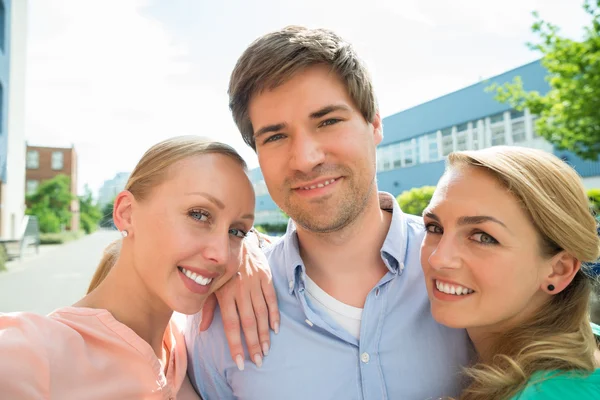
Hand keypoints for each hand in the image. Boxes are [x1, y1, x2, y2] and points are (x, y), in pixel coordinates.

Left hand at [199, 230, 278, 369]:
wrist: (235, 241)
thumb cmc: (219, 267)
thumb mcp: (209, 285)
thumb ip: (207, 307)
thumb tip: (203, 330)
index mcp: (224, 293)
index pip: (231, 325)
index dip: (235, 344)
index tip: (240, 361)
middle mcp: (240, 289)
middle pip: (248, 322)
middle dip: (253, 344)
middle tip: (257, 361)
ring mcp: (254, 282)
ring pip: (261, 312)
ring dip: (264, 333)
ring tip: (266, 350)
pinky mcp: (265, 276)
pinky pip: (271, 298)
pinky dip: (274, 314)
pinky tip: (275, 329)